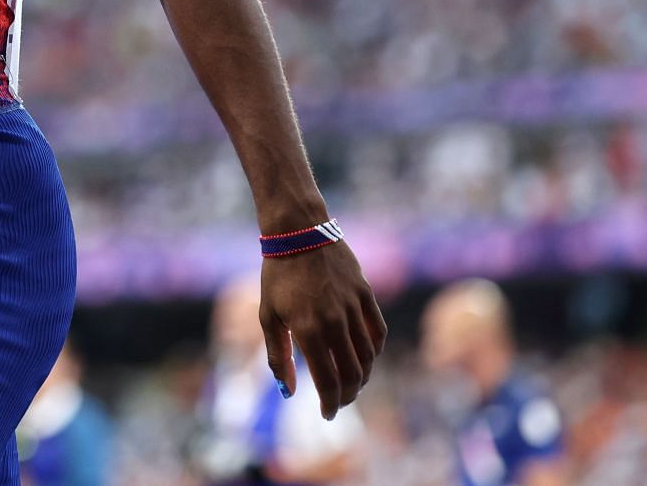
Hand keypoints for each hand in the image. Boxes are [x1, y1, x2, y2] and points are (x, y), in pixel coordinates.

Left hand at [260, 242, 387, 419]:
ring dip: (362, 376)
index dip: (330, 404)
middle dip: (347, 395)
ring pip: (368, 357)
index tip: (327, 414)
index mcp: (309, 330)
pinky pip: (377, 333)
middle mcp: (335, 322)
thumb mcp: (269, 316)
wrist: (298, 232)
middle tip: (339, 402)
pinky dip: (374, 351)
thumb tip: (288, 391)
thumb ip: (278, 356)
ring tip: (351, 383)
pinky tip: (364, 357)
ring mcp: (354, 308)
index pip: (328, 382)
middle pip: (353, 375)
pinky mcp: (366, 295)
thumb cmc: (278, 275)